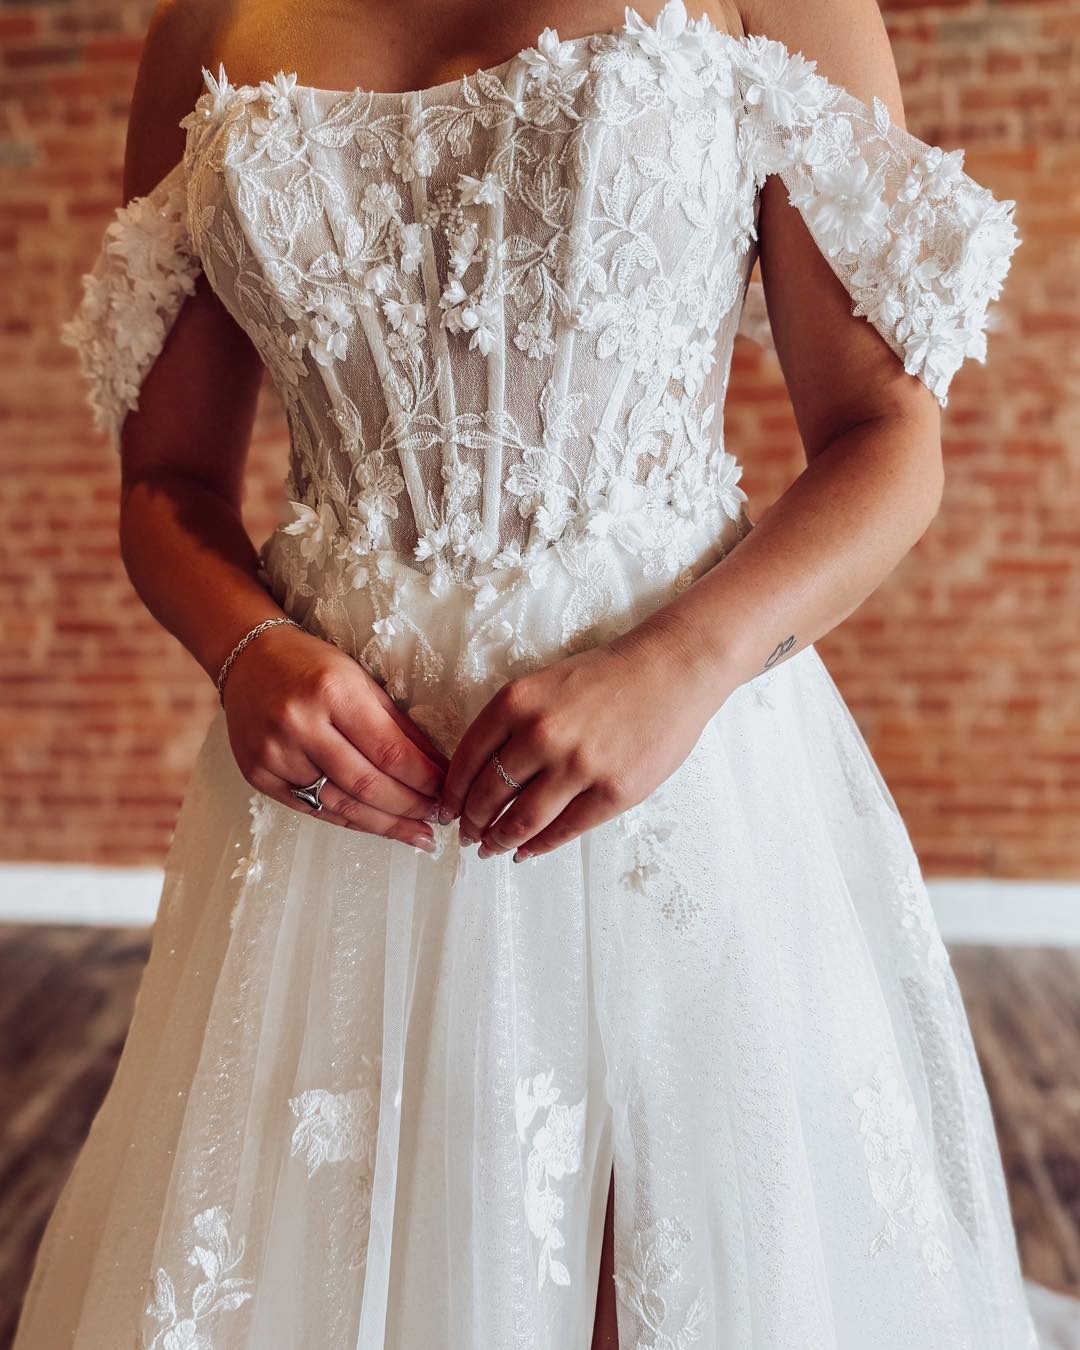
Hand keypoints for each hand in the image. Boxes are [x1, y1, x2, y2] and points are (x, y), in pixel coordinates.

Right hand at [222, 621, 448, 850]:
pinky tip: (378, 826)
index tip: (448, 792)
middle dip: (410, 808)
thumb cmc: (312, 665)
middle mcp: (299, 724)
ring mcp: (274, 754)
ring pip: (341, 806)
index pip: (389, 751)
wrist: (248, 659)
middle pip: (366, 784)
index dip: (424, 779)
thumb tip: (437, 768)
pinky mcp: (259, 775)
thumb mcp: (361, 680)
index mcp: (332, 691)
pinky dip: (351, 821)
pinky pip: (313, 809)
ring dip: (386, 825)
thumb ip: (398, 726)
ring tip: (417, 835)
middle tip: (438, 819)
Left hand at [438, 621, 726, 860]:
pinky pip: (564, 829)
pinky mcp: (612, 792)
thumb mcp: (544, 684)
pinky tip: (526, 852)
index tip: (447, 809)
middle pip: (489, 794)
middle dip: (472, 822)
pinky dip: (539, 845)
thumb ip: (512, 723)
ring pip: (522, 819)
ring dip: (499, 840)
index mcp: (517, 703)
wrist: (671, 671)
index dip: (452, 793)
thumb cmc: (608, 676)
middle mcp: (541, 735)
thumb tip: (481, 773)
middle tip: (467, 834)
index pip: (466, 760)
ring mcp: (578, 767)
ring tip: (492, 848)